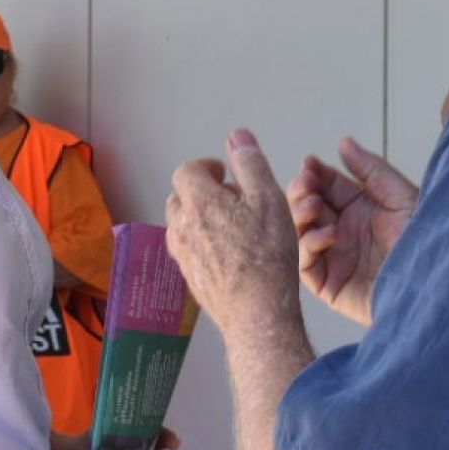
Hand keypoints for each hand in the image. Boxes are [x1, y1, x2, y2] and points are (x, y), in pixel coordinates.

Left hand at [165, 130, 301, 335]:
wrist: (256, 312)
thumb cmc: (266, 256)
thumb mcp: (268, 198)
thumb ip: (251, 164)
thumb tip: (237, 136)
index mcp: (198, 201)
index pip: (187, 170)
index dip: (206, 168)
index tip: (225, 174)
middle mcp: (181, 227)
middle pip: (180, 198)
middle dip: (201, 192)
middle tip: (231, 199)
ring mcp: (182, 255)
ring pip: (181, 226)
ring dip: (200, 219)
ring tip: (231, 227)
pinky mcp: (189, 278)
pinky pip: (188, 251)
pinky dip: (202, 244)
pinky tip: (229, 255)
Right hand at [287, 136, 416, 326]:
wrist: (437, 284)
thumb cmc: (429, 241)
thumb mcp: (402, 197)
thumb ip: (372, 170)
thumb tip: (344, 142)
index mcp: (361, 210)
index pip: (328, 187)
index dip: (316, 174)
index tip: (310, 163)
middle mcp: (345, 233)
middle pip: (309, 208)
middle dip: (301, 192)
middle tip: (304, 184)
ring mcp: (336, 259)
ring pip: (301, 233)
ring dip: (300, 216)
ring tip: (312, 205)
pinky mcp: (332, 286)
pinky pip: (307, 265)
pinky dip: (309, 246)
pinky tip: (328, 235)